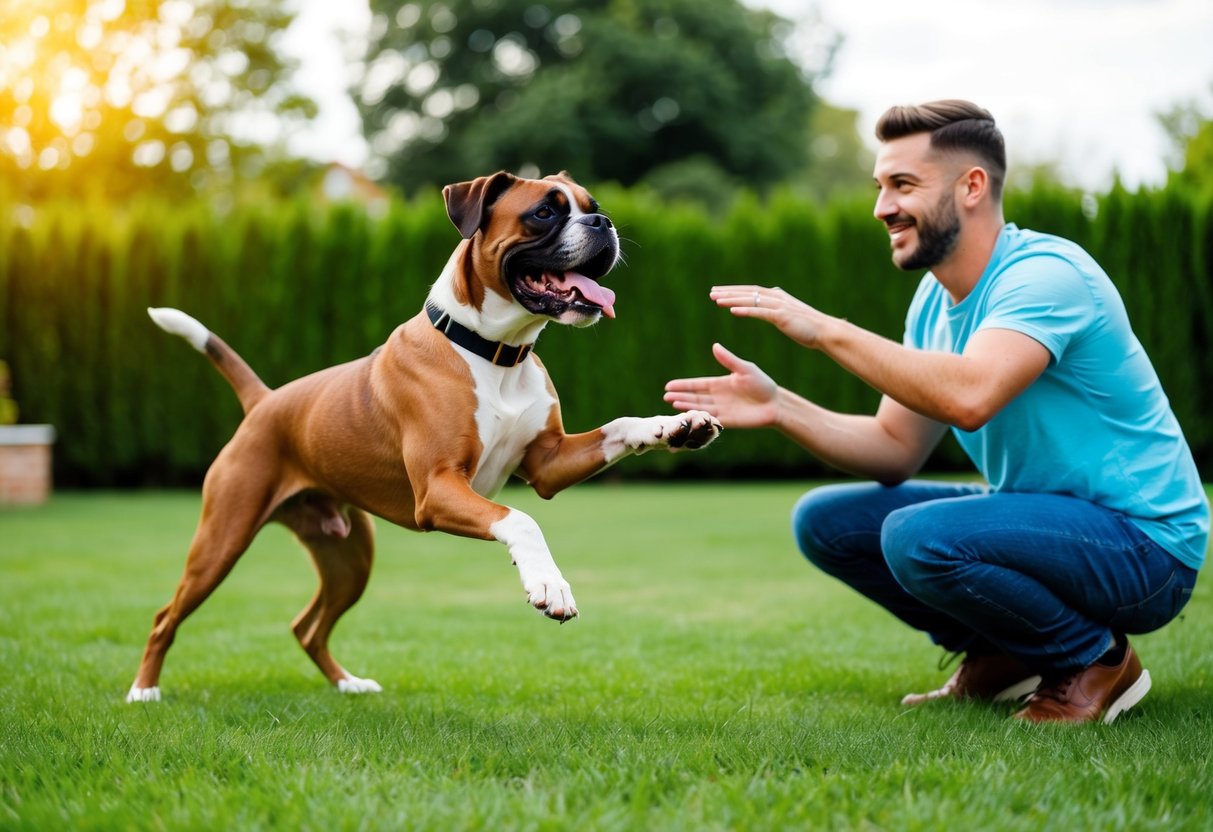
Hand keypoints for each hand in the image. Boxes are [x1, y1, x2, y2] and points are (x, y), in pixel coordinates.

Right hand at [664, 343, 778, 428]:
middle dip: (680, 396)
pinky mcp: (727, 421)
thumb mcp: (745, 369)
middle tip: (665, 396)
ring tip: (672, 403)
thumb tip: (714, 346)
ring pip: (699, 407)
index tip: (669, 385)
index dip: (683, 385)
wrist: (775, 404)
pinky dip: (699, 417)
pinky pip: (709, 419)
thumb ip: (729, 360)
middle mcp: (718, 397)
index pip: (698, 384)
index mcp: (720, 384)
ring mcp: (721, 410)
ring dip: (686, 405)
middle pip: (695, 396)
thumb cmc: (762, 384)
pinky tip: (688, 415)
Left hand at [710, 285, 825, 347]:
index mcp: (777, 297)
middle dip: (728, 292)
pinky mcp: (781, 316)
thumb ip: (776, 310)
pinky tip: (733, 310)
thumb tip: (768, 308)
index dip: (734, 291)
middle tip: (711, 292)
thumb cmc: (808, 326)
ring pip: (750, 300)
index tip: (719, 291)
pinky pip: (759, 312)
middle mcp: (776, 297)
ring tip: (716, 299)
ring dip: (732, 299)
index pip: (751, 291)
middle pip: (747, 292)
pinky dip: (746, 310)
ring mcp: (779, 306)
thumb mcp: (788, 315)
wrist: (825, 331)